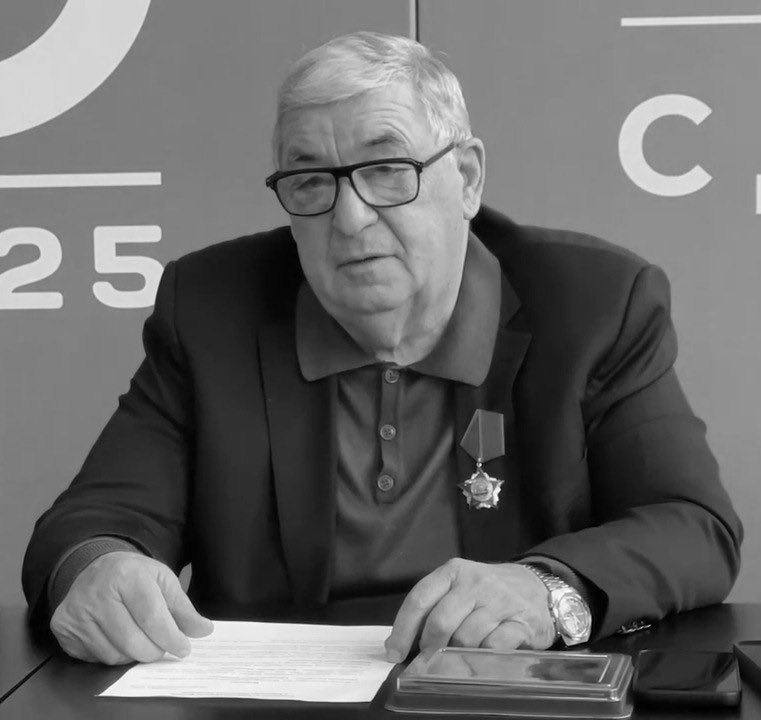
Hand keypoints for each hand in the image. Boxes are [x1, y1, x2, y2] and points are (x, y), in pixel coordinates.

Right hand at [50, 551, 213, 664]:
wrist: (95, 566)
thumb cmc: (134, 575)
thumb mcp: (162, 580)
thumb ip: (183, 607)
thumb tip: (204, 630)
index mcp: (127, 575)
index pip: (152, 617)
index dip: (171, 638)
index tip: (184, 648)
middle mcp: (98, 592)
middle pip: (133, 641)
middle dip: (154, 650)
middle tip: (162, 646)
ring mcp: (77, 611)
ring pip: (114, 654)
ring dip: (134, 654)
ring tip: (139, 637)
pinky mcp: (63, 626)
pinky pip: (95, 657)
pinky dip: (113, 654)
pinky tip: (117, 637)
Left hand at [384, 558, 554, 661]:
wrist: (537, 586)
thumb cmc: (488, 592)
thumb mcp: (459, 587)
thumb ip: (433, 608)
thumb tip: (399, 644)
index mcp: (453, 571)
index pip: (419, 599)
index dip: (402, 630)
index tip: (394, 653)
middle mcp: (475, 582)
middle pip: (440, 622)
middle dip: (430, 648)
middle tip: (428, 661)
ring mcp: (499, 601)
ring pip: (465, 638)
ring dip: (458, 653)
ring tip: (460, 653)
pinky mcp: (521, 621)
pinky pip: (493, 647)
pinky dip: (483, 656)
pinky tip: (482, 654)